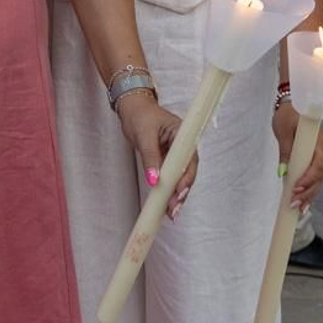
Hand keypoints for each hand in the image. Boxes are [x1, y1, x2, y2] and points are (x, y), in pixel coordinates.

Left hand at [115, 92, 197, 219]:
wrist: (132, 109)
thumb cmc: (140, 116)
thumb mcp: (144, 137)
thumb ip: (150, 158)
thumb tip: (154, 180)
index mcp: (183, 135)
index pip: (189, 160)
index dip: (186, 178)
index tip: (179, 192)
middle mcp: (183, 146)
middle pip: (187, 172)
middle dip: (181, 192)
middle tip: (173, 209)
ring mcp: (176, 154)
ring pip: (179, 178)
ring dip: (175, 195)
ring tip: (170, 213)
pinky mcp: (167, 161)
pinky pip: (170, 177)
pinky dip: (168, 191)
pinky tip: (165, 205)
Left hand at [271, 102, 322, 209]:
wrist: (293, 103)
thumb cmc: (287, 114)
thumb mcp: (283, 131)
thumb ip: (285, 151)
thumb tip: (283, 173)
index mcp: (318, 142)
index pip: (317, 166)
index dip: (308, 180)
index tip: (294, 189)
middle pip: (320, 176)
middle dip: (307, 192)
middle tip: (293, 204)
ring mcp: (322, 155)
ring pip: (319, 180)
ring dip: (309, 195)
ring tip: (299, 209)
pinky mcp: (316, 158)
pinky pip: (316, 177)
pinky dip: (310, 190)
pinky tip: (304, 203)